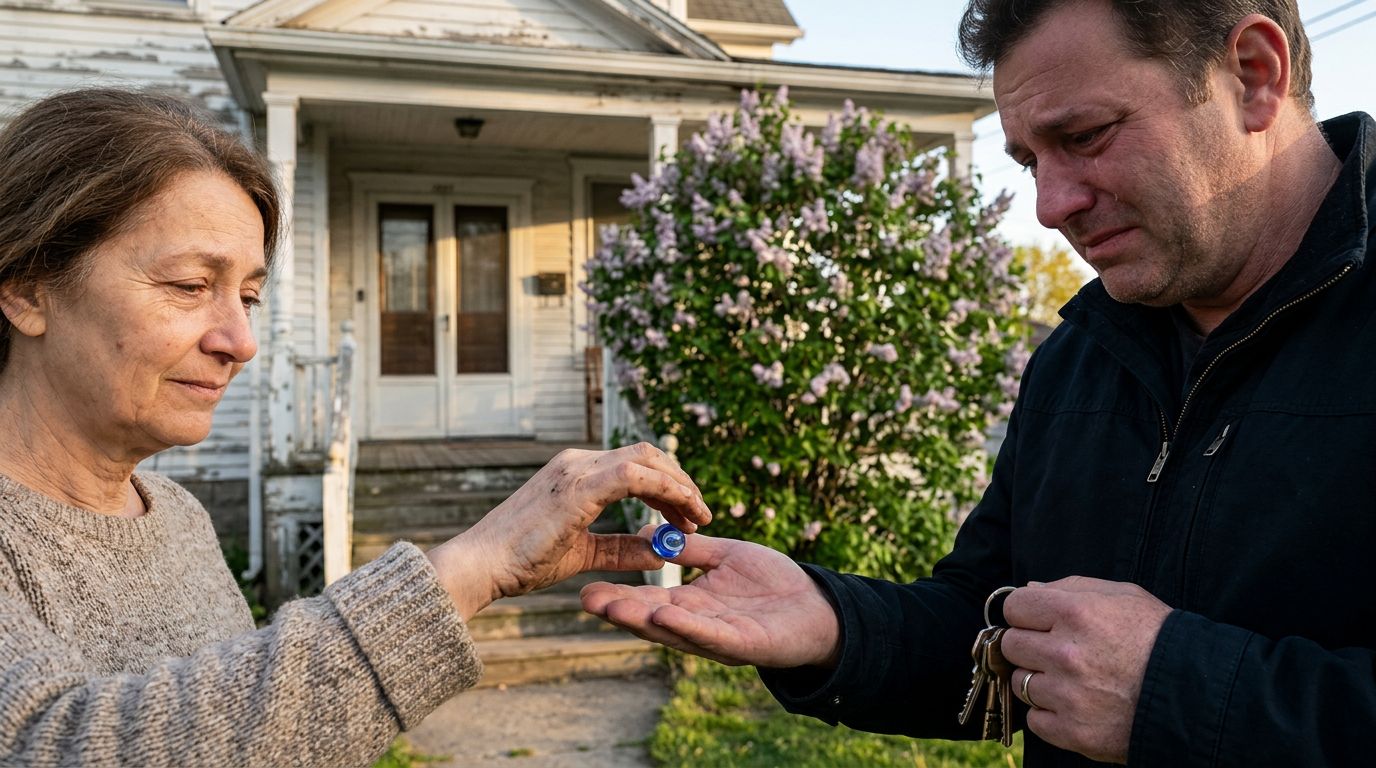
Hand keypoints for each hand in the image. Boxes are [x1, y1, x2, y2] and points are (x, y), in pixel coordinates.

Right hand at [426, 443, 711, 618]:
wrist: (482, 566)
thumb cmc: (523, 561)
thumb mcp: (583, 553)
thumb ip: (622, 549)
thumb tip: (661, 550)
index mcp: (577, 473)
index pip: (637, 463)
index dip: (669, 486)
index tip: (687, 516)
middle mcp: (578, 462)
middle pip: (648, 454)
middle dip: (681, 482)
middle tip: (700, 516)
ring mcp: (577, 470)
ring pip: (647, 459)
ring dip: (679, 486)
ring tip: (697, 517)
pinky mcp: (577, 486)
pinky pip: (634, 476)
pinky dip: (664, 491)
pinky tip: (678, 515)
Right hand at [580, 532, 839, 667]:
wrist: (817, 606)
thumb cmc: (773, 583)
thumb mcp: (725, 556)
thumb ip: (690, 550)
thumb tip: (649, 532)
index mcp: (692, 604)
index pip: (649, 602)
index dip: (620, 597)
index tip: (586, 588)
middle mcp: (699, 625)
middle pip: (653, 621)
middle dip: (621, 612)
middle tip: (587, 600)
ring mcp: (720, 638)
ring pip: (676, 631)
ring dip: (644, 621)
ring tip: (613, 608)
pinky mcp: (745, 644)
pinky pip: (713, 636)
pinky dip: (688, 626)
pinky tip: (665, 614)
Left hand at [1000, 577, 1171, 763]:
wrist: (1197, 694)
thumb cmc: (1159, 639)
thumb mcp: (1124, 596)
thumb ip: (1072, 587)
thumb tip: (1030, 589)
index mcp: (1075, 613)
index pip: (1014, 607)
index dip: (1025, 613)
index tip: (1037, 621)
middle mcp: (1065, 653)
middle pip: (1010, 645)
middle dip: (1029, 646)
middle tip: (1057, 651)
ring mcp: (1067, 695)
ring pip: (1019, 683)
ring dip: (1039, 681)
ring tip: (1072, 680)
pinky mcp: (1073, 731)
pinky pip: (1035, 720)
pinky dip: (1050, 714)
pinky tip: (1075, 705)